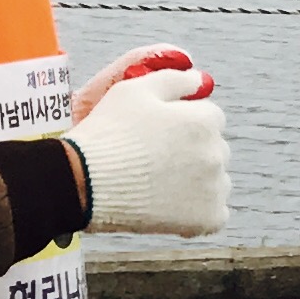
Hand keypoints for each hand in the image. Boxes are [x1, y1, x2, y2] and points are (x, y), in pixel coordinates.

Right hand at [64, 56, 228, 235]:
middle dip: (193, 152)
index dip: (183, 125)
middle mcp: (216, 152)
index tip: (158, 136)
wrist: (83, 183)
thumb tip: (204, 79)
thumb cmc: (106, 133)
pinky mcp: (207, 219)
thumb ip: (176, 79)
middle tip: (153, 162)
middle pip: (214, 148)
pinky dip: (197, 212)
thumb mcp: (135, 90)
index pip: (210, 117)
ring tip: (156, 185)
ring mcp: (214, 187)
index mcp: (204, 120)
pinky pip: (214, 214)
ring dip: (197, 182)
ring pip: (216, 181)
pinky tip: (169, 208)